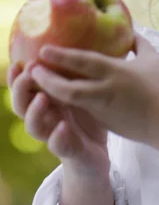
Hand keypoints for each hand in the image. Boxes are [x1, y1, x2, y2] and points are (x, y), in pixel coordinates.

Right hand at [7, 62, 109, 178]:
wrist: (96, 158)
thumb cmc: (87, 121)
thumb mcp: (80, 94)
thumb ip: (73, 76)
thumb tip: (75, 46)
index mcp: (48, 102)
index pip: (24, 89)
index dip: (16, 78)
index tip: (17, 63)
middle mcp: (46, 118)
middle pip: (22, 106)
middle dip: (20, 91)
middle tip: (28, 75)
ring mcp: (54, 135)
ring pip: (35, 127)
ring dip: (35, 112)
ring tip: (43, 97)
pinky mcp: (70, 151)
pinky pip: (60, 145)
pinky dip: (58, 136)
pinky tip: (63, 126)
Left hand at [29, 33, 158, 148]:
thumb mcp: (152, 59)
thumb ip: (139, 42)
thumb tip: (129, 29)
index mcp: (117, 71)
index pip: (85, 62)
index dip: (63, 55)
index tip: (44, 49)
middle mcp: (106, 89)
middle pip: (70, 86)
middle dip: (48, 77)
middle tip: (31, 68)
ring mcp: (103, 108)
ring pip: (71, 101)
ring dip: (52, 91)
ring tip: (38, 83)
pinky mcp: (104, 122)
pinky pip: (80, 110)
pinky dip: (65, 102)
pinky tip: (54, 95)